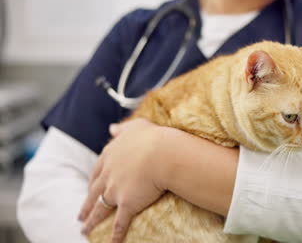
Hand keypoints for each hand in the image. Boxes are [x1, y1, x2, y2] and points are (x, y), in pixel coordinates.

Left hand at [78, 118, 171, 242]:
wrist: (162, 153)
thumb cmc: (153, 137)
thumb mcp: (135, 127)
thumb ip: (122, 129)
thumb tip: (111, 128)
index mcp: (110, 156)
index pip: (97, 171)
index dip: (93, 181)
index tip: (89, 188)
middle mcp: (108, 174)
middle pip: (93, 192)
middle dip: (86, 205)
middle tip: (80, 214)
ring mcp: (115, 190)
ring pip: (100, 209)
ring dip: (91, 221)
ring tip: (84, 231)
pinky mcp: (127, 204)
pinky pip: (119, 223)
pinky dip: (115, 235)